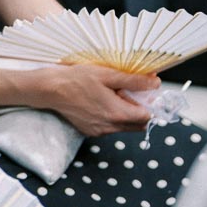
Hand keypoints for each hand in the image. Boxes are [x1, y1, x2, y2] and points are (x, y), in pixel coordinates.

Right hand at [27, 64, 158, 135]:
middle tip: (125, 92)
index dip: (147, 103)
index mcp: (118, 114)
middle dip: (138, 110)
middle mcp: (110, 127)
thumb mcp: (108, 75)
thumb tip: (155, 83)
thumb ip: (134, 81)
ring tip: (109, 95)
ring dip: (124, 114)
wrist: (50, 90)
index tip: (139, 92)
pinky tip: (98, 102)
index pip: (147, 117)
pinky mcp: (90, 132)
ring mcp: (99, 132)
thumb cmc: (77, 79)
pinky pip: (109, 128)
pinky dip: (110, 118)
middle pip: (138, 125)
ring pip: (123, 127)